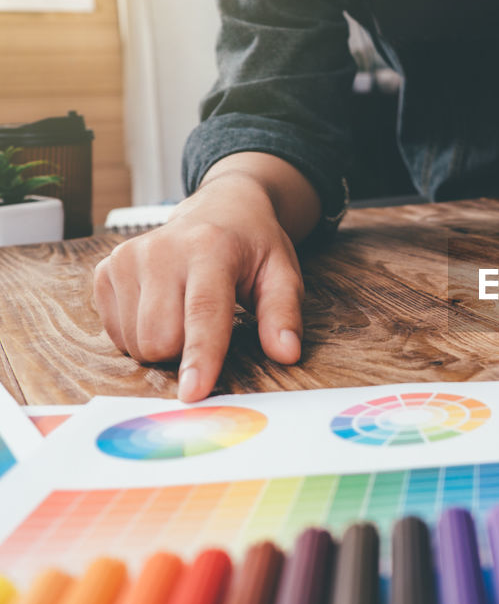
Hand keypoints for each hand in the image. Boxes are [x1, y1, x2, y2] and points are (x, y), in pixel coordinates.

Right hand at [92, 170, 306, 402]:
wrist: (219, 210)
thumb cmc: (252, 248)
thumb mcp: (282, 274)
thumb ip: (283, 314)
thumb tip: (287, 353)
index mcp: (210, 248)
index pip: (203, 312)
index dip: (201, 356)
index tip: (193, 393)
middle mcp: (161, 250)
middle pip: (161, 339)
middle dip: (185, 351)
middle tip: (209, 325)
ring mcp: (127, 259)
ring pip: (136, 343)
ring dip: (163, 344)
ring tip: (185, 312)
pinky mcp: (106, 270)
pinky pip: (116, 334)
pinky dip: (140, 333)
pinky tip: (161, 306)